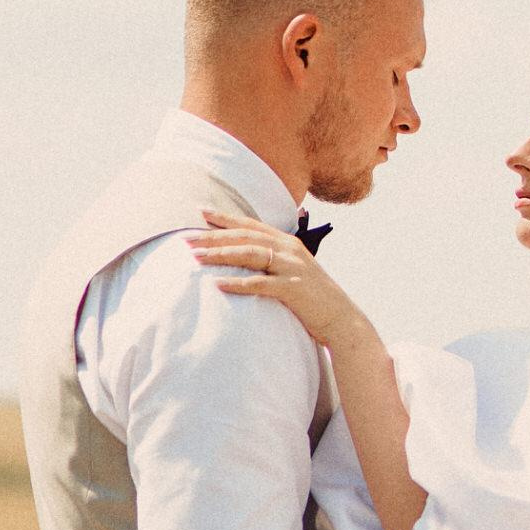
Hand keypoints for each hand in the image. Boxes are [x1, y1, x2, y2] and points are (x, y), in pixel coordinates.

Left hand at [187, 213, 365, 351]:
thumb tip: (249, 255)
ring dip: (220, 254)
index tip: (201, 211)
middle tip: (187, 238)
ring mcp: (291, 267)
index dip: (225, 218)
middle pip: (245, 237)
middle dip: (214, 235)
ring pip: (249, 254)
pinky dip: (237, 283)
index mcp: (287, 242)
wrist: (342, 317)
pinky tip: (218, 285)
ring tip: (196, 257)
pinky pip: (260, 283)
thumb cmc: (314, 296)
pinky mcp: (292, 289)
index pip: (250, 225)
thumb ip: (275, 259)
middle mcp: (288, 249)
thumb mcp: (295, 269)